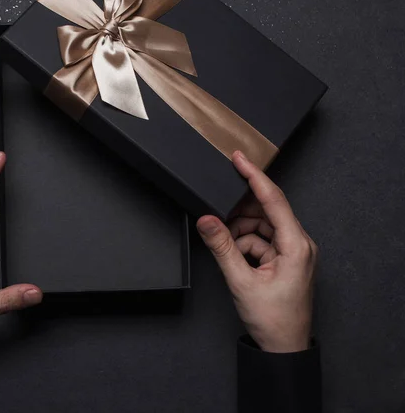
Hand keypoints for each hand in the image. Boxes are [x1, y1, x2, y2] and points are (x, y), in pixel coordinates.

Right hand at [197, 151, 317, 352]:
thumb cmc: (273, 319)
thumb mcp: (241, 281)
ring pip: (261, 226)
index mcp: (296, 245)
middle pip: (266, 211)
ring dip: (240, 233)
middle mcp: (299, 243)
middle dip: (240, 214)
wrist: (284, 346)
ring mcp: (293, 251)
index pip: (274, 200)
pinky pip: (261, 240)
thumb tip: (206, 220)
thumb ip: (221, 247)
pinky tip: (236, 259)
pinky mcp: (286, 259)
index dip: (254, 176)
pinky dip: (245, 245)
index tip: (239, 158)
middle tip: (218, 218)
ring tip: (228, 251)